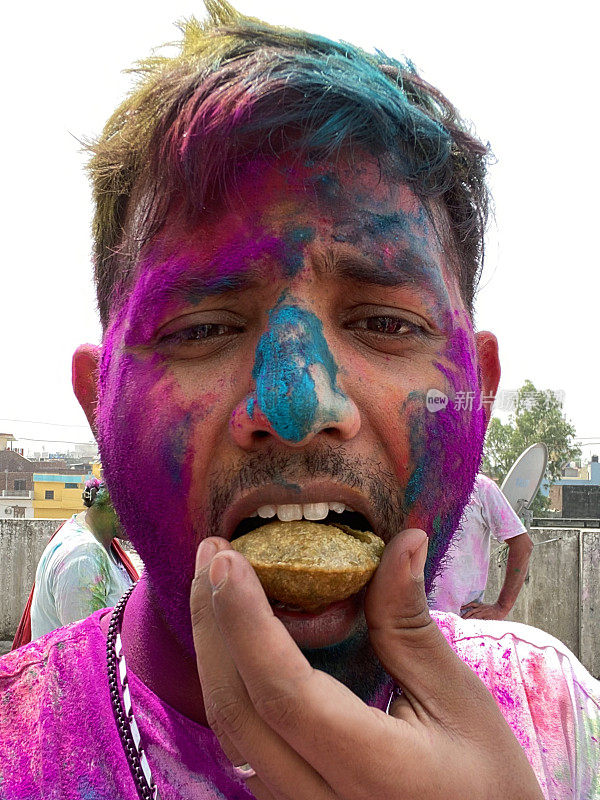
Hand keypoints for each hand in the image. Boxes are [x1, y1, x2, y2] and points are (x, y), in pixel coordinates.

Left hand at [190, 530, 542, 799]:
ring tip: (212, 583)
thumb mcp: (458, 696)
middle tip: (211, 552)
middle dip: (214, 623)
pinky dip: (228, 681)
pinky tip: (232, 638)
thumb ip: (410, 621)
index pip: (285, 693)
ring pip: (230, 731)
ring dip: (213, 650)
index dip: (247, 621)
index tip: (228, 558)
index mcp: (373, 771)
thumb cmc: (486, 778)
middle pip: (238, 711)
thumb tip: (402, 541)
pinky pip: (241, 743)